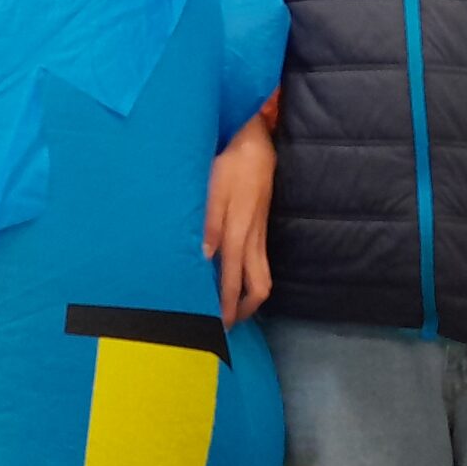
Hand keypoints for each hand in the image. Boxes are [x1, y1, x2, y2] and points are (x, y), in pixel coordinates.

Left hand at [206, 113, 276, 326]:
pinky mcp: (259, 225)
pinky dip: (250, 278)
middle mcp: (252, 238)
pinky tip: (235, 278)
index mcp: (238, 232)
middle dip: (245, 309)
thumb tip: (204, 258)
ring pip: (262, 275)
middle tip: (225, 325)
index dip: (227, 305)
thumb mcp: (212, 188)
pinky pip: (260, 261)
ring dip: (249, 296)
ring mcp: (259, 232)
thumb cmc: (229, 161)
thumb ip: (209, 223)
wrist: (255, 140)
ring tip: (231, 309)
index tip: (217, 325)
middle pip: (259, 286)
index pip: (233, 279)